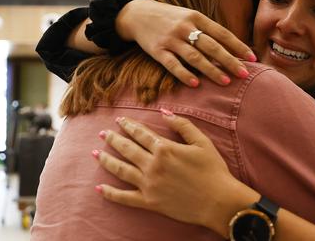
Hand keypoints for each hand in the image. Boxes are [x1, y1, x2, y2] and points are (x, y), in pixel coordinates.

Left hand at [94, 113, 258, 236]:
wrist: (218, 201)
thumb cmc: (214, 170)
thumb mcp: (202, 142)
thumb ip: (182, 125)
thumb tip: (164, 111)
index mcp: (165, 148)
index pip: (140, 133)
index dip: (128, 125)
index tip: (119, 120)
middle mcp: (153, 165)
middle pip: (126, 148)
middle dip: (112, 139)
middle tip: (102, 133)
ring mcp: (148, 184)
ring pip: (120, 169)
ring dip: (105, 160)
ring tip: (95, 153)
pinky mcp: (149, 202)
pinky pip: (124, 197)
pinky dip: (110, 193)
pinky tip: (99, 188)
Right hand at [118, 0, 256, 86]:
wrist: (137, 14)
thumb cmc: (171, 18)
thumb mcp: (190, 16)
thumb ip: (208, 30)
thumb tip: (233, 48)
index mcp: (197, 17)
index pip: (222, 33)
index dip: (238, 46)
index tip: (252, 58)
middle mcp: (185, 27)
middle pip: (211, 46)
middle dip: (229, 61)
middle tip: (244, 74)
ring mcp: (171, 39)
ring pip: (195, 57)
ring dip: (211, 70)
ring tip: (225, 82)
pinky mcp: (157, 51)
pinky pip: (172, 65)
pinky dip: (184, 75)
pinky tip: (195, 84)